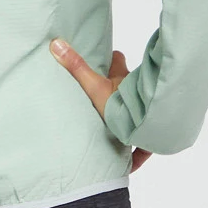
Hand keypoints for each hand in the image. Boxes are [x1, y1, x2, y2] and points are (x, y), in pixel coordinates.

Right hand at [49, 40, 153, 172]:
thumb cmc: (122, 106)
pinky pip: (145, 145)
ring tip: (115, 129)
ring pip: (137, 113)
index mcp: (121, 80)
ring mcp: (144, 114)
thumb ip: (76, 67)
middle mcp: (135, 94)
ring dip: (130, 118)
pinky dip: (139, 152)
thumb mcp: (94, 87)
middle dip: (121, 90)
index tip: (107, 58)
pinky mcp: (150, 136)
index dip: (112, 58)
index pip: (117, 60)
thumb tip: (56, 43)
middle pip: (128, 87)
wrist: (149, 128)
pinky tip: (130, 164)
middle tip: (106, 95)